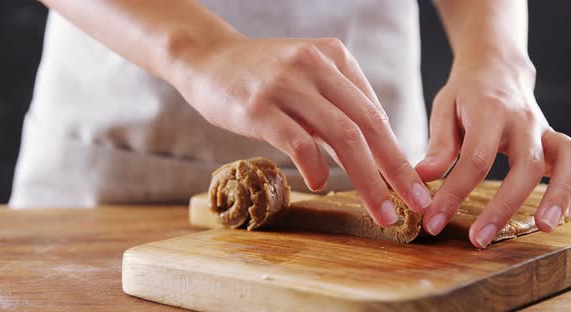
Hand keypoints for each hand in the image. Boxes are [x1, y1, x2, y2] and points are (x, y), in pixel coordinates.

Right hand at [174, 37, 431, 225]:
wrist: (206, 57)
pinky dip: (316, 167)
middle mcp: (316, 67)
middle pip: (368, 125)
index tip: (410, 184)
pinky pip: (298, 141)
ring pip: (342, 136)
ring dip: (366, 179)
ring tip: (380, 211)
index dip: (396, 152)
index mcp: (334, 58)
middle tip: (416, 202)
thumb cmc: (259, 76)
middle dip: (396, 169)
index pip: (374, 112)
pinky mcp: (259, 106)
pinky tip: (320, 185)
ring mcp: (287, 85)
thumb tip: (370, 153)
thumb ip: (335, 109)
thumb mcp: (304, 80)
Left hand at [416, 58, 570, 247]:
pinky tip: (560, 215)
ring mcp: (543, 129)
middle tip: (477, 239)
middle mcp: (523, 121)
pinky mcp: (554, 139)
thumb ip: (439, 146)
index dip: (453, 194)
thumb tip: (423, 179)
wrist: (497, 68)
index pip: (474, 160)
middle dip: (501, 207)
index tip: (433, 221)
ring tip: (541, 227)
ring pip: (560, 162)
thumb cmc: (466, 93)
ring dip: (556, 196)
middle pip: (523, 167)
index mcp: (490, 112)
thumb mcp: (443, 110)